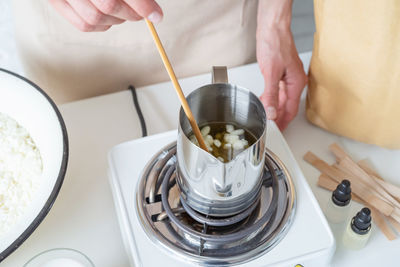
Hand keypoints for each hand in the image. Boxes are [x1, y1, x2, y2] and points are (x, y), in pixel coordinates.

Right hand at [49, 0, 162, 31]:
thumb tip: (151, 7)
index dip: (142, 5)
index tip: (157, 15)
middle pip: (108, 5)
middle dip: (131, 13)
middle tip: (143, 13)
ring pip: (95, 19)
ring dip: (117, 19)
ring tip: (125, 11)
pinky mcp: (55, 2)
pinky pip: (84, 25)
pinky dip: (103, 26)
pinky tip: (110, 17)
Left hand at [256, 0, 306, 130]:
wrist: (272, 27)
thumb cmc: (275, 43)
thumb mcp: (271, 73)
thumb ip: (272, 95)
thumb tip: (272, 112)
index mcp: (297, 83)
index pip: (291, 110)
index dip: (284, 122)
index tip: (278, 132)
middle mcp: (295, 81)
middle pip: (288, 106)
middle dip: (280, 118)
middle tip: (271, 128)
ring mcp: (288, 77)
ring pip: (283, 99)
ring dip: (275, 108)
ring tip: (267, 118)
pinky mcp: (281, 73)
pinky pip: (278, 91)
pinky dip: (271, 98)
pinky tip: (264, 101)